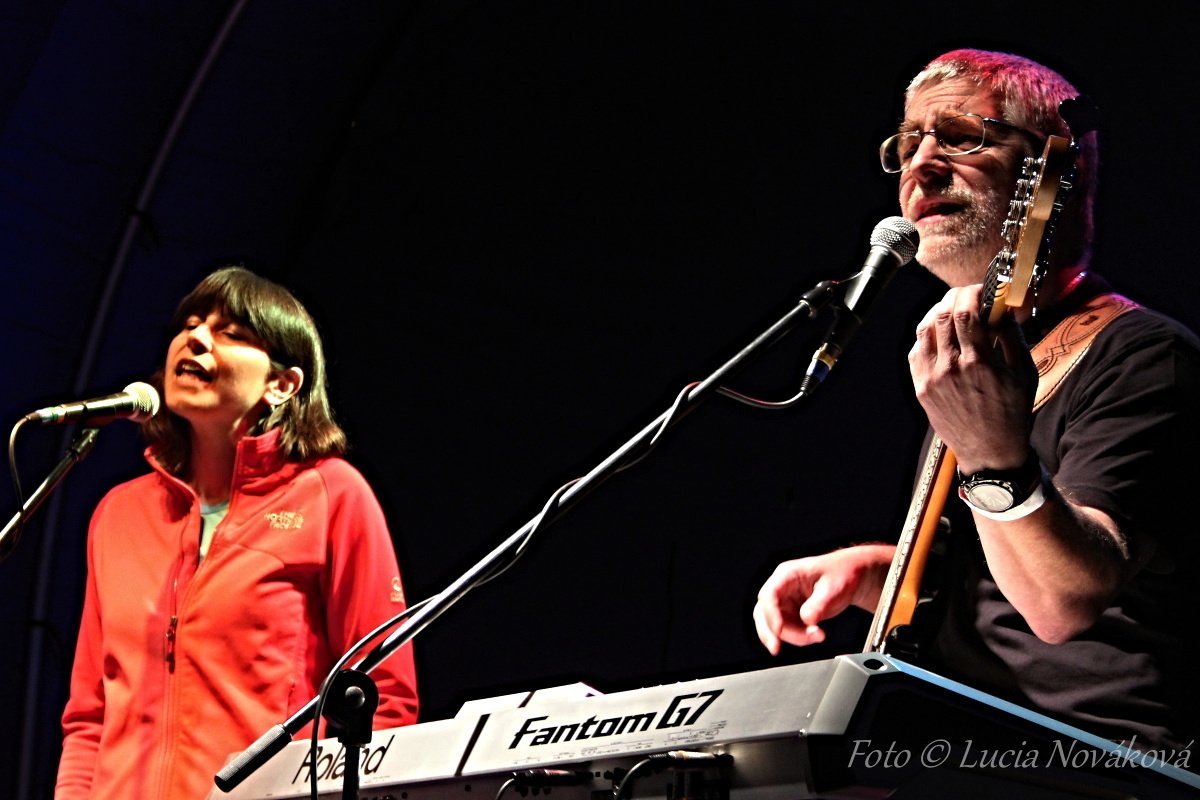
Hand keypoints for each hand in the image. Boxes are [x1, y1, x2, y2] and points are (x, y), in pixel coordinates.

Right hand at [752, 544, 893, 654]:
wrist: (852, 577)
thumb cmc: (842, 574)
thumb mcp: (834, 588)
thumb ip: (819, 604)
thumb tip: (806, 620)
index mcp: (788, 574)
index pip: (769, 595)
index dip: (770, 614)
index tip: (779, 630)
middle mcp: (782, 588)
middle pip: (763, 612)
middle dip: (771, 632)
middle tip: (777, 648)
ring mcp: (785, 601)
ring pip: (772, 624)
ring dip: (790, 636)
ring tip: (815, 636)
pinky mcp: (791, 613)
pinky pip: (785, 629)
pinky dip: (797, 637)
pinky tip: (813, 636)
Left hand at [908, 285, 1037, 473]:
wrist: (990, 452)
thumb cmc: (1012, 413)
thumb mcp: (1023, 373)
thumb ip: (1011, 337)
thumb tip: (1003, 308)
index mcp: (979, 363)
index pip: (965, 312)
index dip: (971, 293)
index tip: (981, 289)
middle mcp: (950, 368)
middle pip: (942, 315)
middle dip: (954, 297)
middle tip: (967, 295)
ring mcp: (931, 379)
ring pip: (924, 330)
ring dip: (937, 312)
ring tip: (952, 310)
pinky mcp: (921, 388)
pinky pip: (916, 351)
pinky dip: (926, 336)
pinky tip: (940, 333)